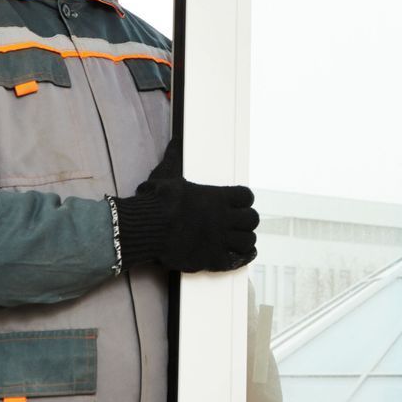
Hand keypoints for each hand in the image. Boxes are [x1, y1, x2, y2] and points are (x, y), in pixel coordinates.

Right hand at [112, 135, 258, 272]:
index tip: (238, 203)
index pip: (246, 196)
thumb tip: (174, 141)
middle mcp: (223, 218)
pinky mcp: (213, 259)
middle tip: (238, 223)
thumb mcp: (167, 175)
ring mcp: (220, 239)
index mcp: (216, 197)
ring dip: (245, 239)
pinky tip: (243, 254)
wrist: (149, 227)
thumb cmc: (157, 201)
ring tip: (239, 239)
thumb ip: (175, 159)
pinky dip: (243, 257)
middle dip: (247, 220)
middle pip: (252, 219)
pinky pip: (238, 259)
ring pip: (249, 240)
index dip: (244, 200)